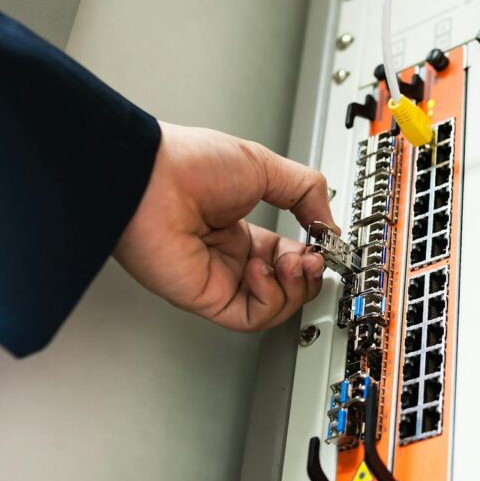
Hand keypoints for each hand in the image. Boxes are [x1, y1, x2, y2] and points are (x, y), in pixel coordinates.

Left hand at [115, 122, 337, 330]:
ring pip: (274, 307)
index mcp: (240, 227)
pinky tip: (261, 269)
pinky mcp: (207, 298)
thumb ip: (306, 191)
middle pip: (287, 286)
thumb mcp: (264, 165)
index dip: (311, 253)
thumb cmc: (188, 164)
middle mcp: (229, 257)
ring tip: (291, 261)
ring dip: (295, 287)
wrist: (150, 177)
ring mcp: (218, 278)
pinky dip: (269, 298)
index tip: (325, 244)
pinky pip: (252, 316)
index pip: (288, 255)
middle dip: (310, 274)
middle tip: (313, 256)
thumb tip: (329, 224)